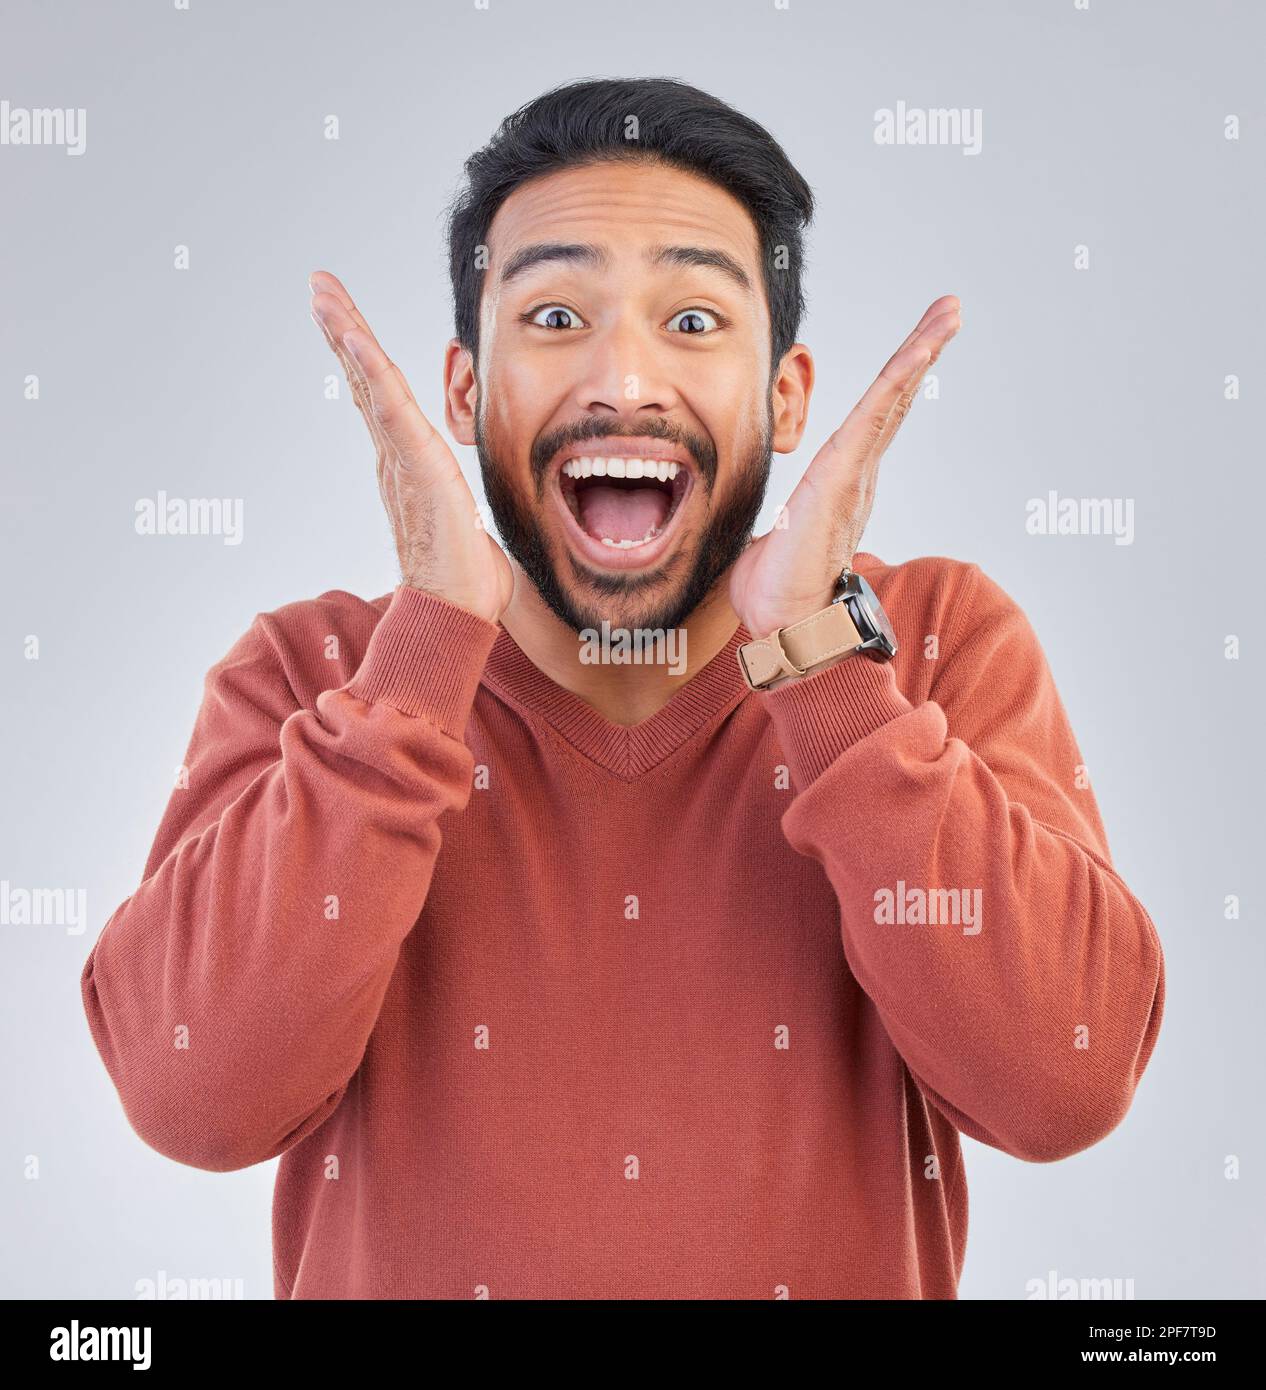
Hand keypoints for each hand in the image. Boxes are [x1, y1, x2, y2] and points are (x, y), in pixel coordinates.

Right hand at [309, 270, 513, 624]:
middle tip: (318, 284)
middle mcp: (394, 456)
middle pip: (363, 378)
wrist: (457, 610)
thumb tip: (471, 515)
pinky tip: (352, 335)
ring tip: (322, 292)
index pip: (379, 396)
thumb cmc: (466, 578)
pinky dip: (368, 368)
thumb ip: (461, 507)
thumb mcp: (467, 523)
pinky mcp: (415, 464)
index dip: (361, 355)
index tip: (344, 317)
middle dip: (342, 328)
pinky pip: (388, 407)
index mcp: (406, 464)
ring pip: (369, 382)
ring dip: (346, 332)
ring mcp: (400, 458)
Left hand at [728, 295, 960, 640]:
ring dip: (919, 351)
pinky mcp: (844, 475)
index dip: (895, 384)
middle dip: (920, 353)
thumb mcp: (771, 544)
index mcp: (841, 486)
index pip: (872, 422)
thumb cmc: (775, 596)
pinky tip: (921, 347)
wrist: (784, 625)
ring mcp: (855, 474)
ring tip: (947, 312)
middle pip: (893, 401)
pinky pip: (876, 415)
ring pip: (891, 399)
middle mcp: (857, 475)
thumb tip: (761, 544)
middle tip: (947, 312)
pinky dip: (900, 378)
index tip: (916, 350)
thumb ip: (775, 532)